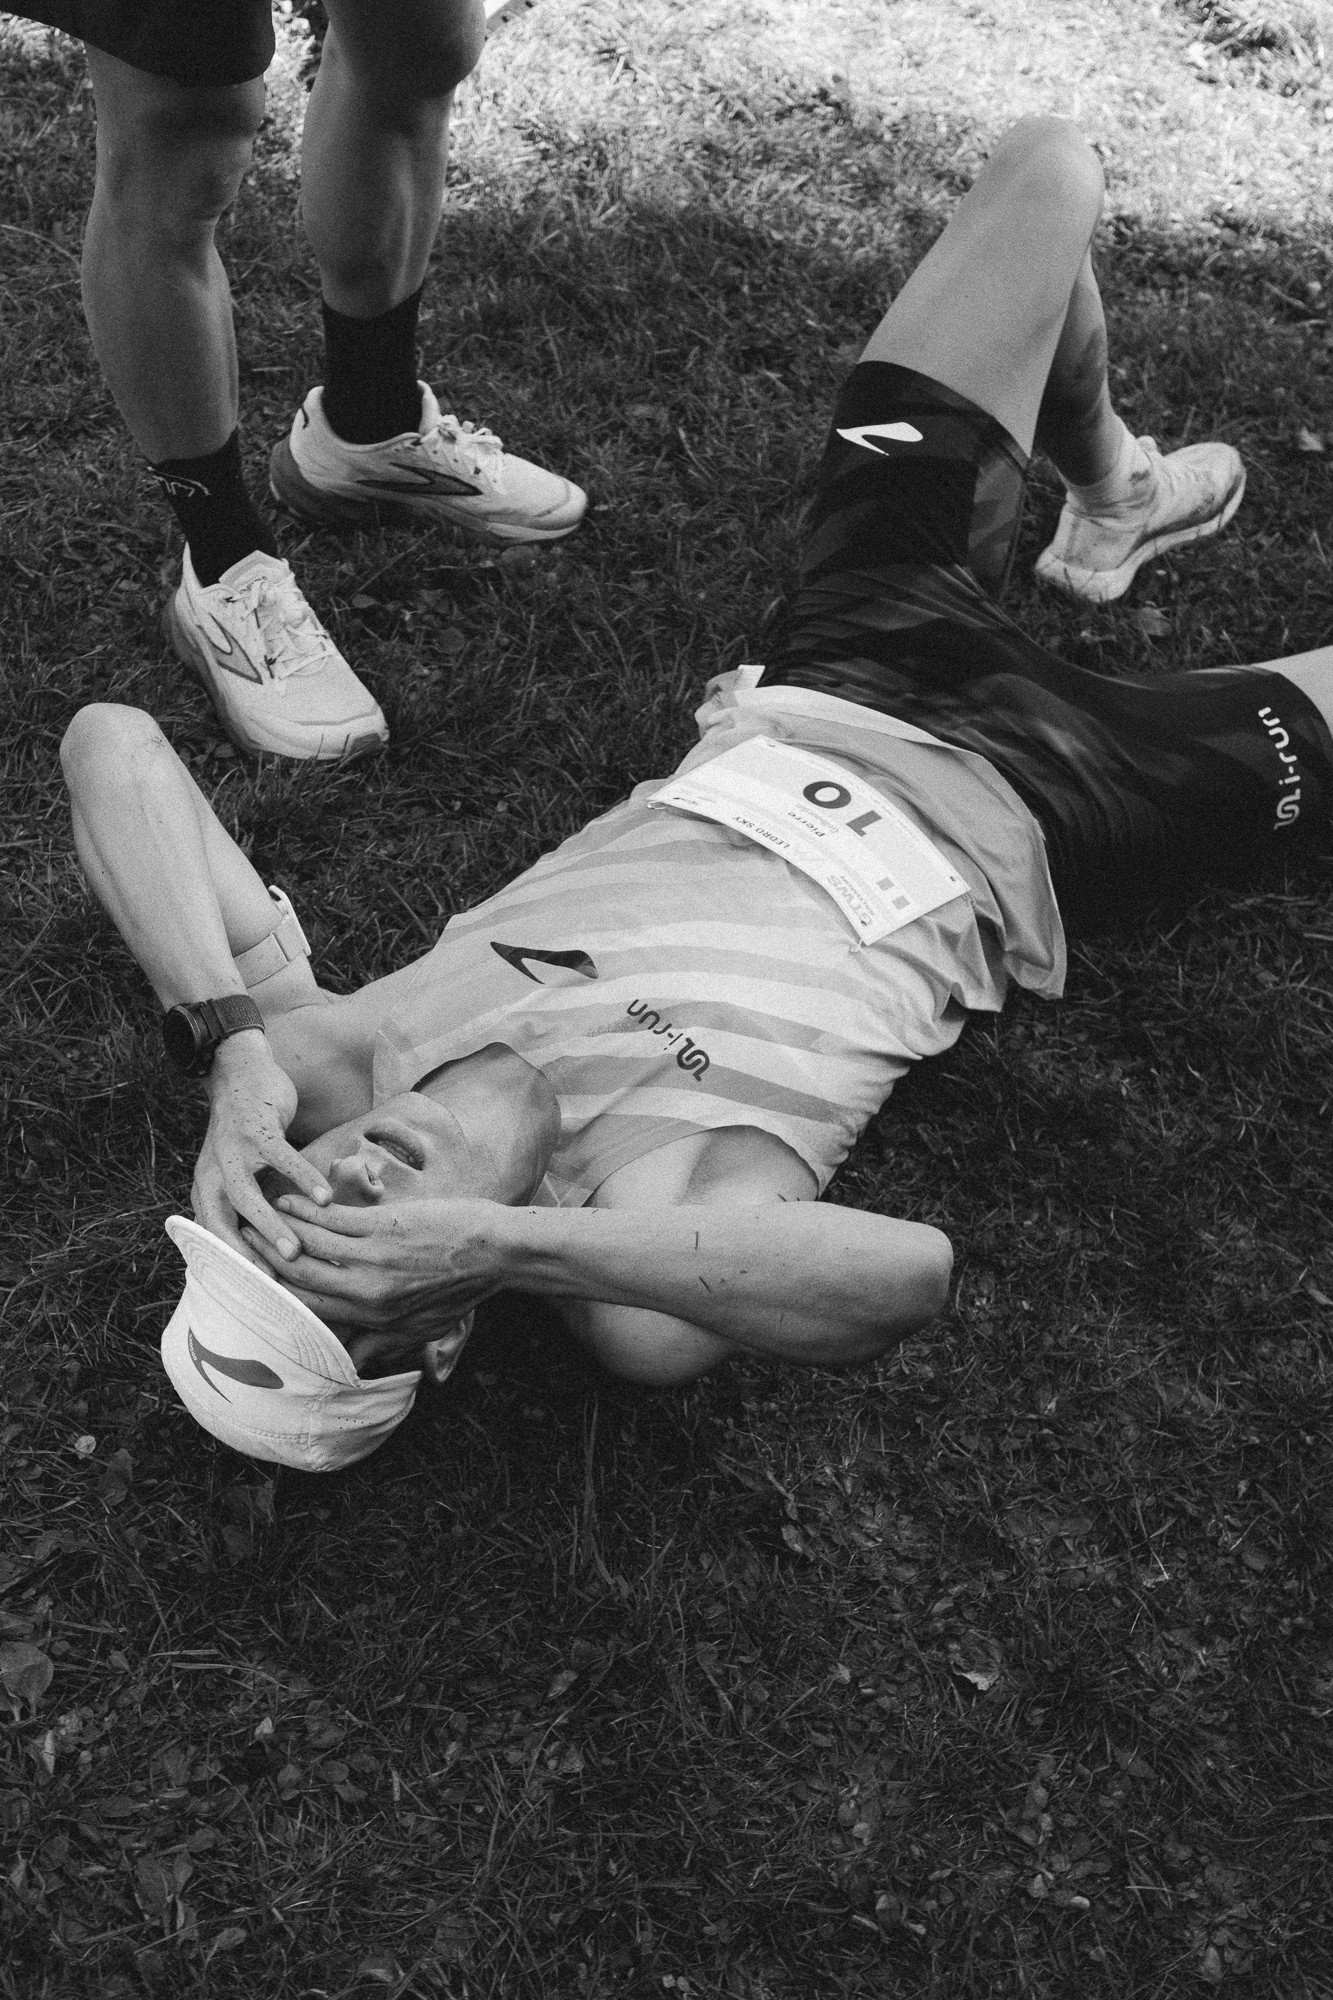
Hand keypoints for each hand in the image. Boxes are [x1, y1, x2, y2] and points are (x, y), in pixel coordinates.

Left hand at [191, 1034, 330, 1262]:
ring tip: (297, 1248)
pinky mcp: (256, 1129)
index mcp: (206, 1192)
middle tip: (276, 1284)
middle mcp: (211, 1175)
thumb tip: (275, 1253)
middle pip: (224, 1225)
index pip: (216, 1239)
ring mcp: (231, 1151)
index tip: (263, 1296)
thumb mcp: (240, 1176)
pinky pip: (280, 1158)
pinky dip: (302, 1177)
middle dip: (249, 1256)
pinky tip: (324, 1195)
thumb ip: (250, 1209)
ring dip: (271, 1223)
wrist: (240, 1075)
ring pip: (247, 1196)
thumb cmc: (247, 1137)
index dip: (237, 1268)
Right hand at [241, 1195, 503, 1328]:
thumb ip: (381, 1343)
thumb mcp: (422, 1327)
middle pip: (298, 1276)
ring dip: (274, 1230)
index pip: (309, 1310)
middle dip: (263, 1260)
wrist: (497, 1252)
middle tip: (237, 1243)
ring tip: (252, 1217)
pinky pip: (329, 1220)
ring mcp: (372, 1258)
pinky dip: (302, 1210)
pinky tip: (285, 1200)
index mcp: (372, 1316)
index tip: (250, 1283)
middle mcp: (365, 1291)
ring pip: (307, 1245)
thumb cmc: (462, 1287)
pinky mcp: (382, 1227)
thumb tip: (350, 1366)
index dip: (274, 1296)